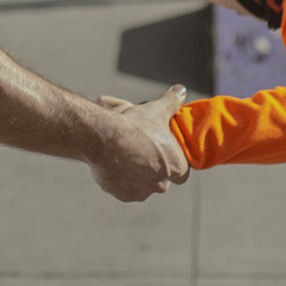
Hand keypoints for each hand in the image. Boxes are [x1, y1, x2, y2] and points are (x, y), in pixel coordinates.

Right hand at [87, 85, 188, 201]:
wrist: (104, 138)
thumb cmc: (134, 125)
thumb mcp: (156, 110)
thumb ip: (172, 102)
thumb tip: (181, 90)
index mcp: (177, 167)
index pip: (182, 172)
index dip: (172, 161)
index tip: (163, 153)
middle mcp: (162, 184)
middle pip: (161, 179)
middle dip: (153, 169)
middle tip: (142, 153)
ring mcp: (142, 191)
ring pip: (143, 185)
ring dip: (137, 175)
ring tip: (127, 156)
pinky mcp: (123, 195)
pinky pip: (125, 189)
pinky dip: (121, 180)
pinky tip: (116, 164)